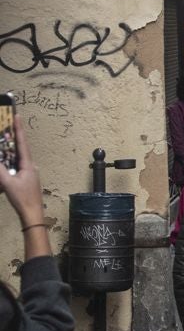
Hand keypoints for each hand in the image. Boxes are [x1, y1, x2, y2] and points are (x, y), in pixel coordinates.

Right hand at [0, 114, 47, 238]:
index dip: (19, 129)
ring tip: (5, 139)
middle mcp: (30, 166)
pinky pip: (18, 165)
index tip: (17, 116)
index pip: (22, 143)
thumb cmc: (22, 198)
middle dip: (14, 136)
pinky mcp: (27, 179)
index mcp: (28, 164)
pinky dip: (11, 159)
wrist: (33, 214)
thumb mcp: (8, 183)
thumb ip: (0, 170)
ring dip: (12, 148)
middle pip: (21, 148)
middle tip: (8, 124)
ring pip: (19, 156)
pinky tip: (6, 159)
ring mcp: (30, 172)